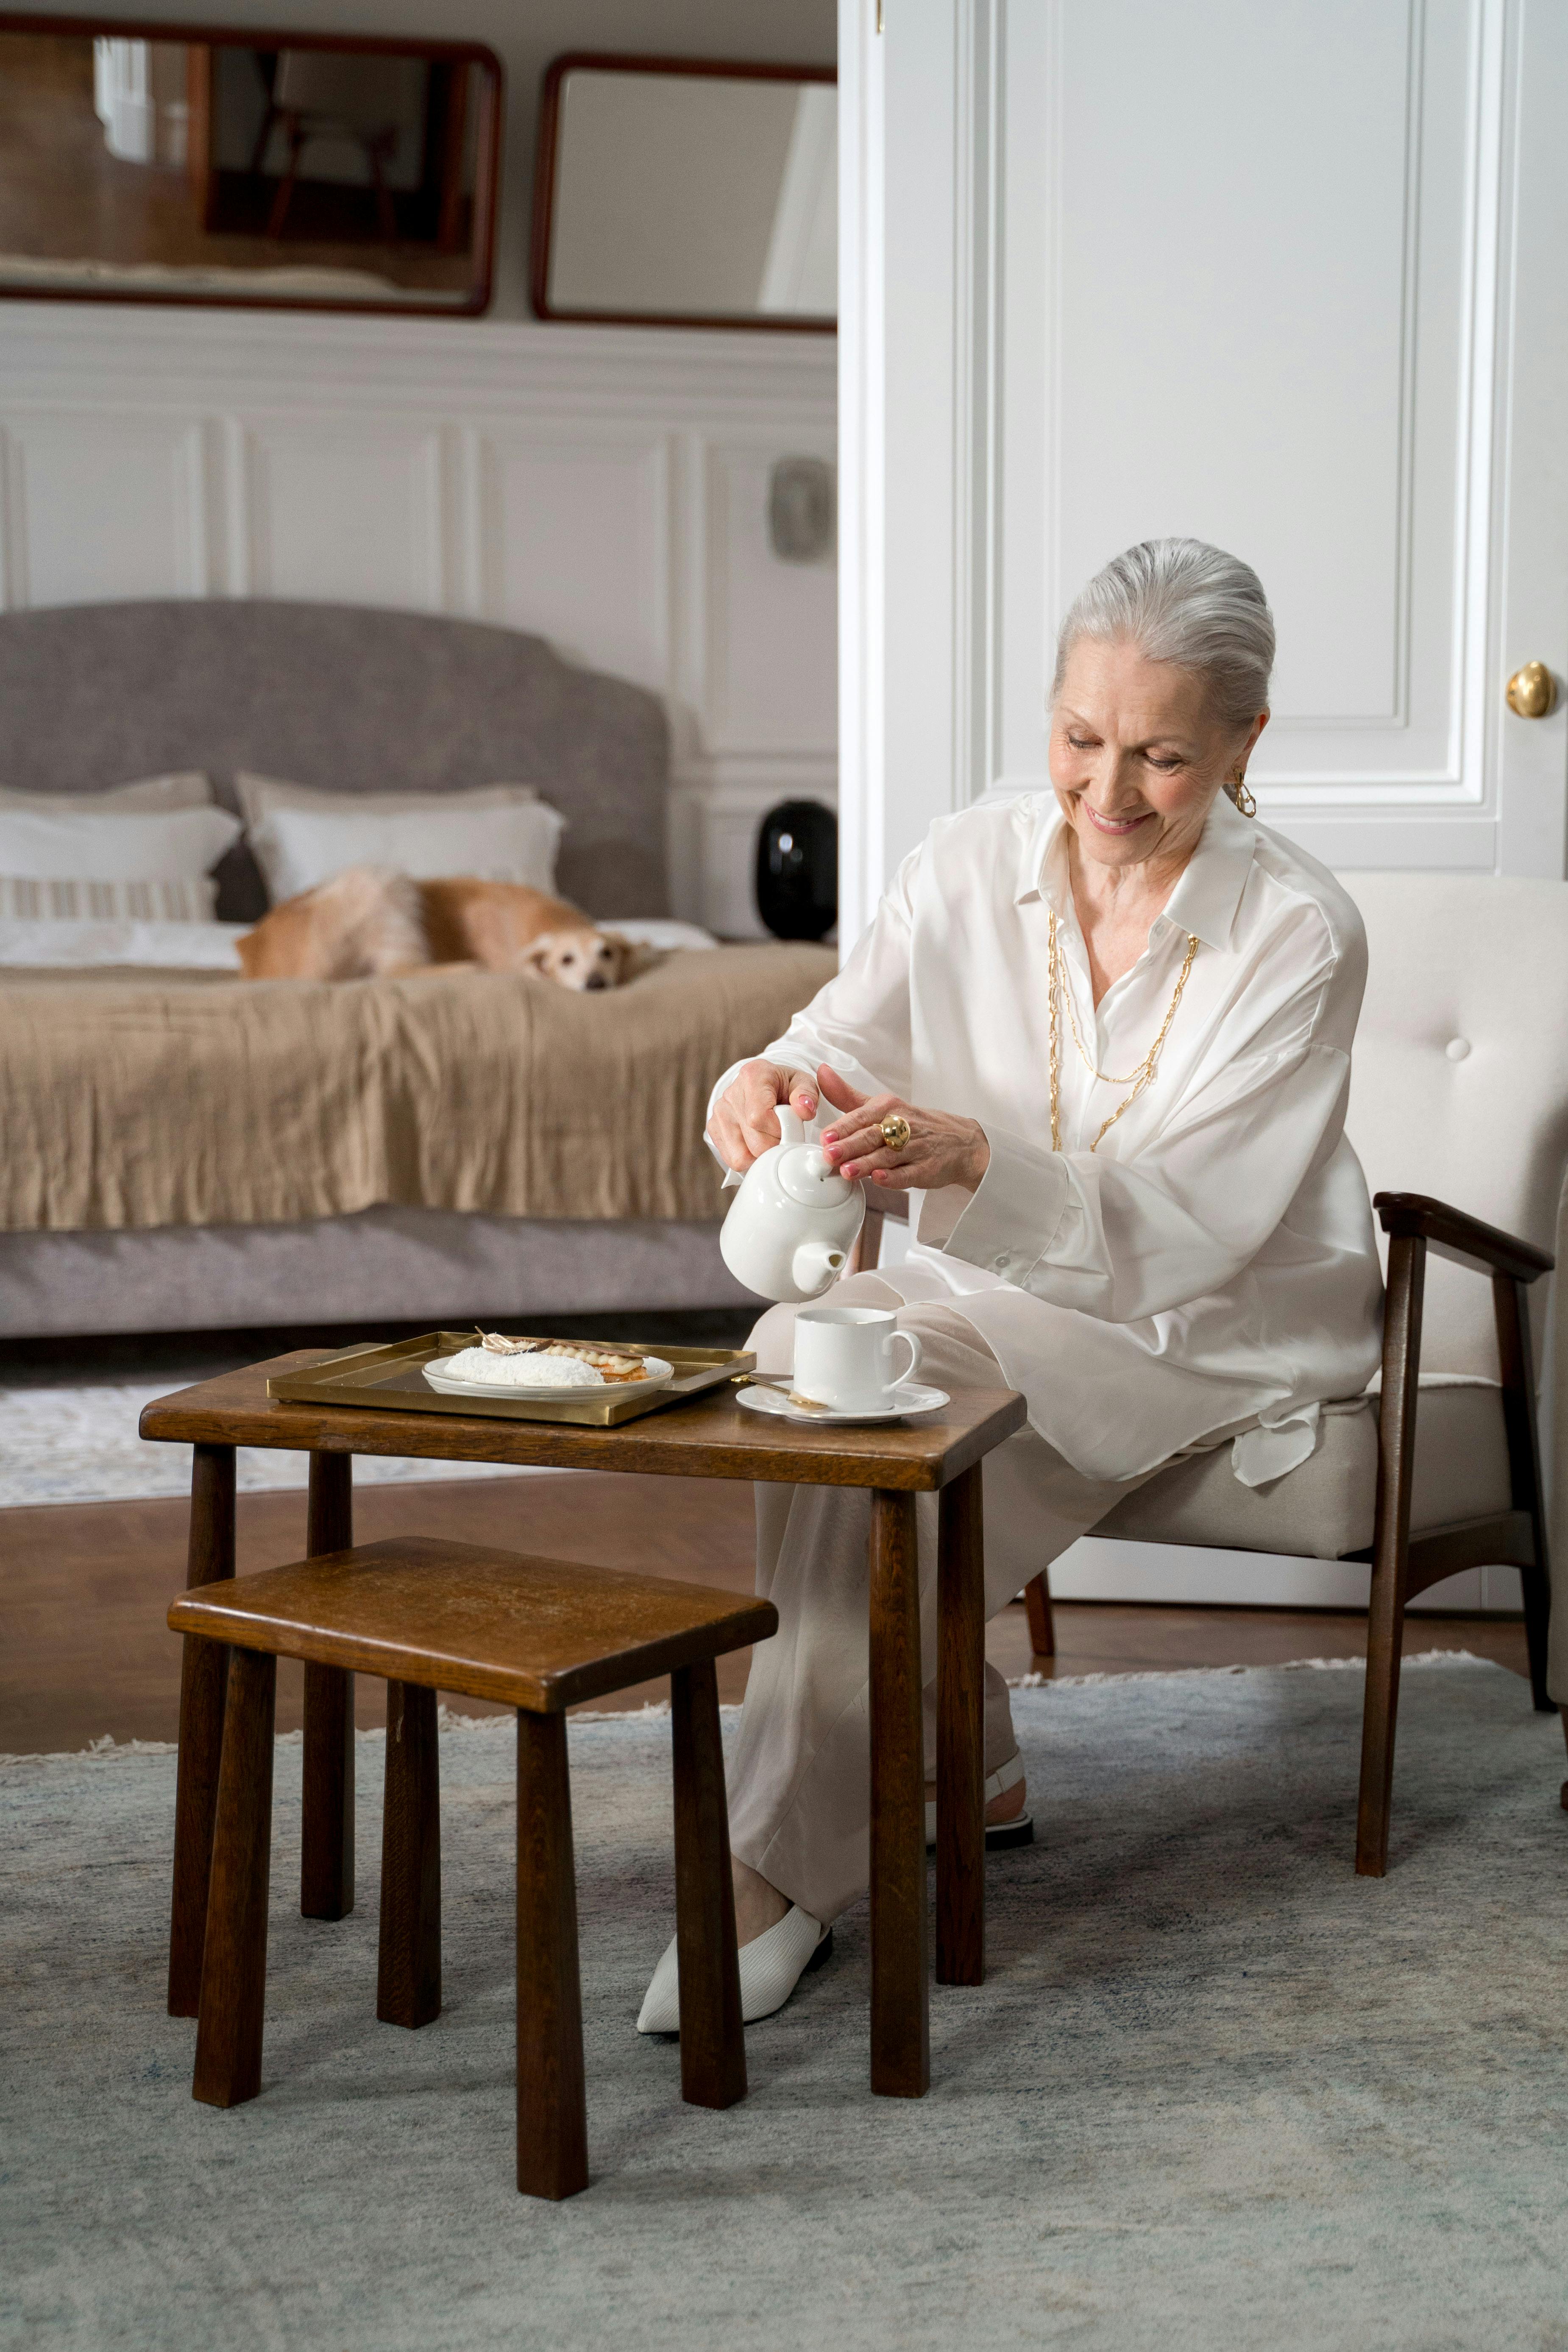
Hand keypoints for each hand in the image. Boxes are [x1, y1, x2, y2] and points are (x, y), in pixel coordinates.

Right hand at [708, 1058, 820, 1172]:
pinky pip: (733, 1160)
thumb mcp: (803, 1083)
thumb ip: (807, 1094)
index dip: (780, 1132)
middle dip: (776, 1146)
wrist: (765, 1084)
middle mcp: (730, 1094)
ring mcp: (719, 1112)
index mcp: (753, 1076)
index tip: (791, 1128)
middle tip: (785, 1136)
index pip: (759, 1118)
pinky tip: (757, 1142)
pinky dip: (750, 1158)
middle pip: (754, 1142)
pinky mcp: (713, 1128)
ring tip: (771, 1138)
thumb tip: (804, 1110)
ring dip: (762, 1155)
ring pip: (742, 1157)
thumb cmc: (785, 1086)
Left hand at [816, 1067, 989, 1193]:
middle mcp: (902, 1126)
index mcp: (889, 1108)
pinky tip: (879, 1179)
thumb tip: (821, 1072)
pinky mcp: (927, 1169)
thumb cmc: (914, 1124)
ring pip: (888, 1156)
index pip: (863, 1116)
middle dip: (850, 1146)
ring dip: (867, 1163)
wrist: (961, 1142)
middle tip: (829, 1155)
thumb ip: (848, 1095)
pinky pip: (909, 1174)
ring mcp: (916, 1149)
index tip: (825, 1137)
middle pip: (873, 1136)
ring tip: (847, 1171)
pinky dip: (894, 1177)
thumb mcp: (882, 1106)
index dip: (843, 1127)